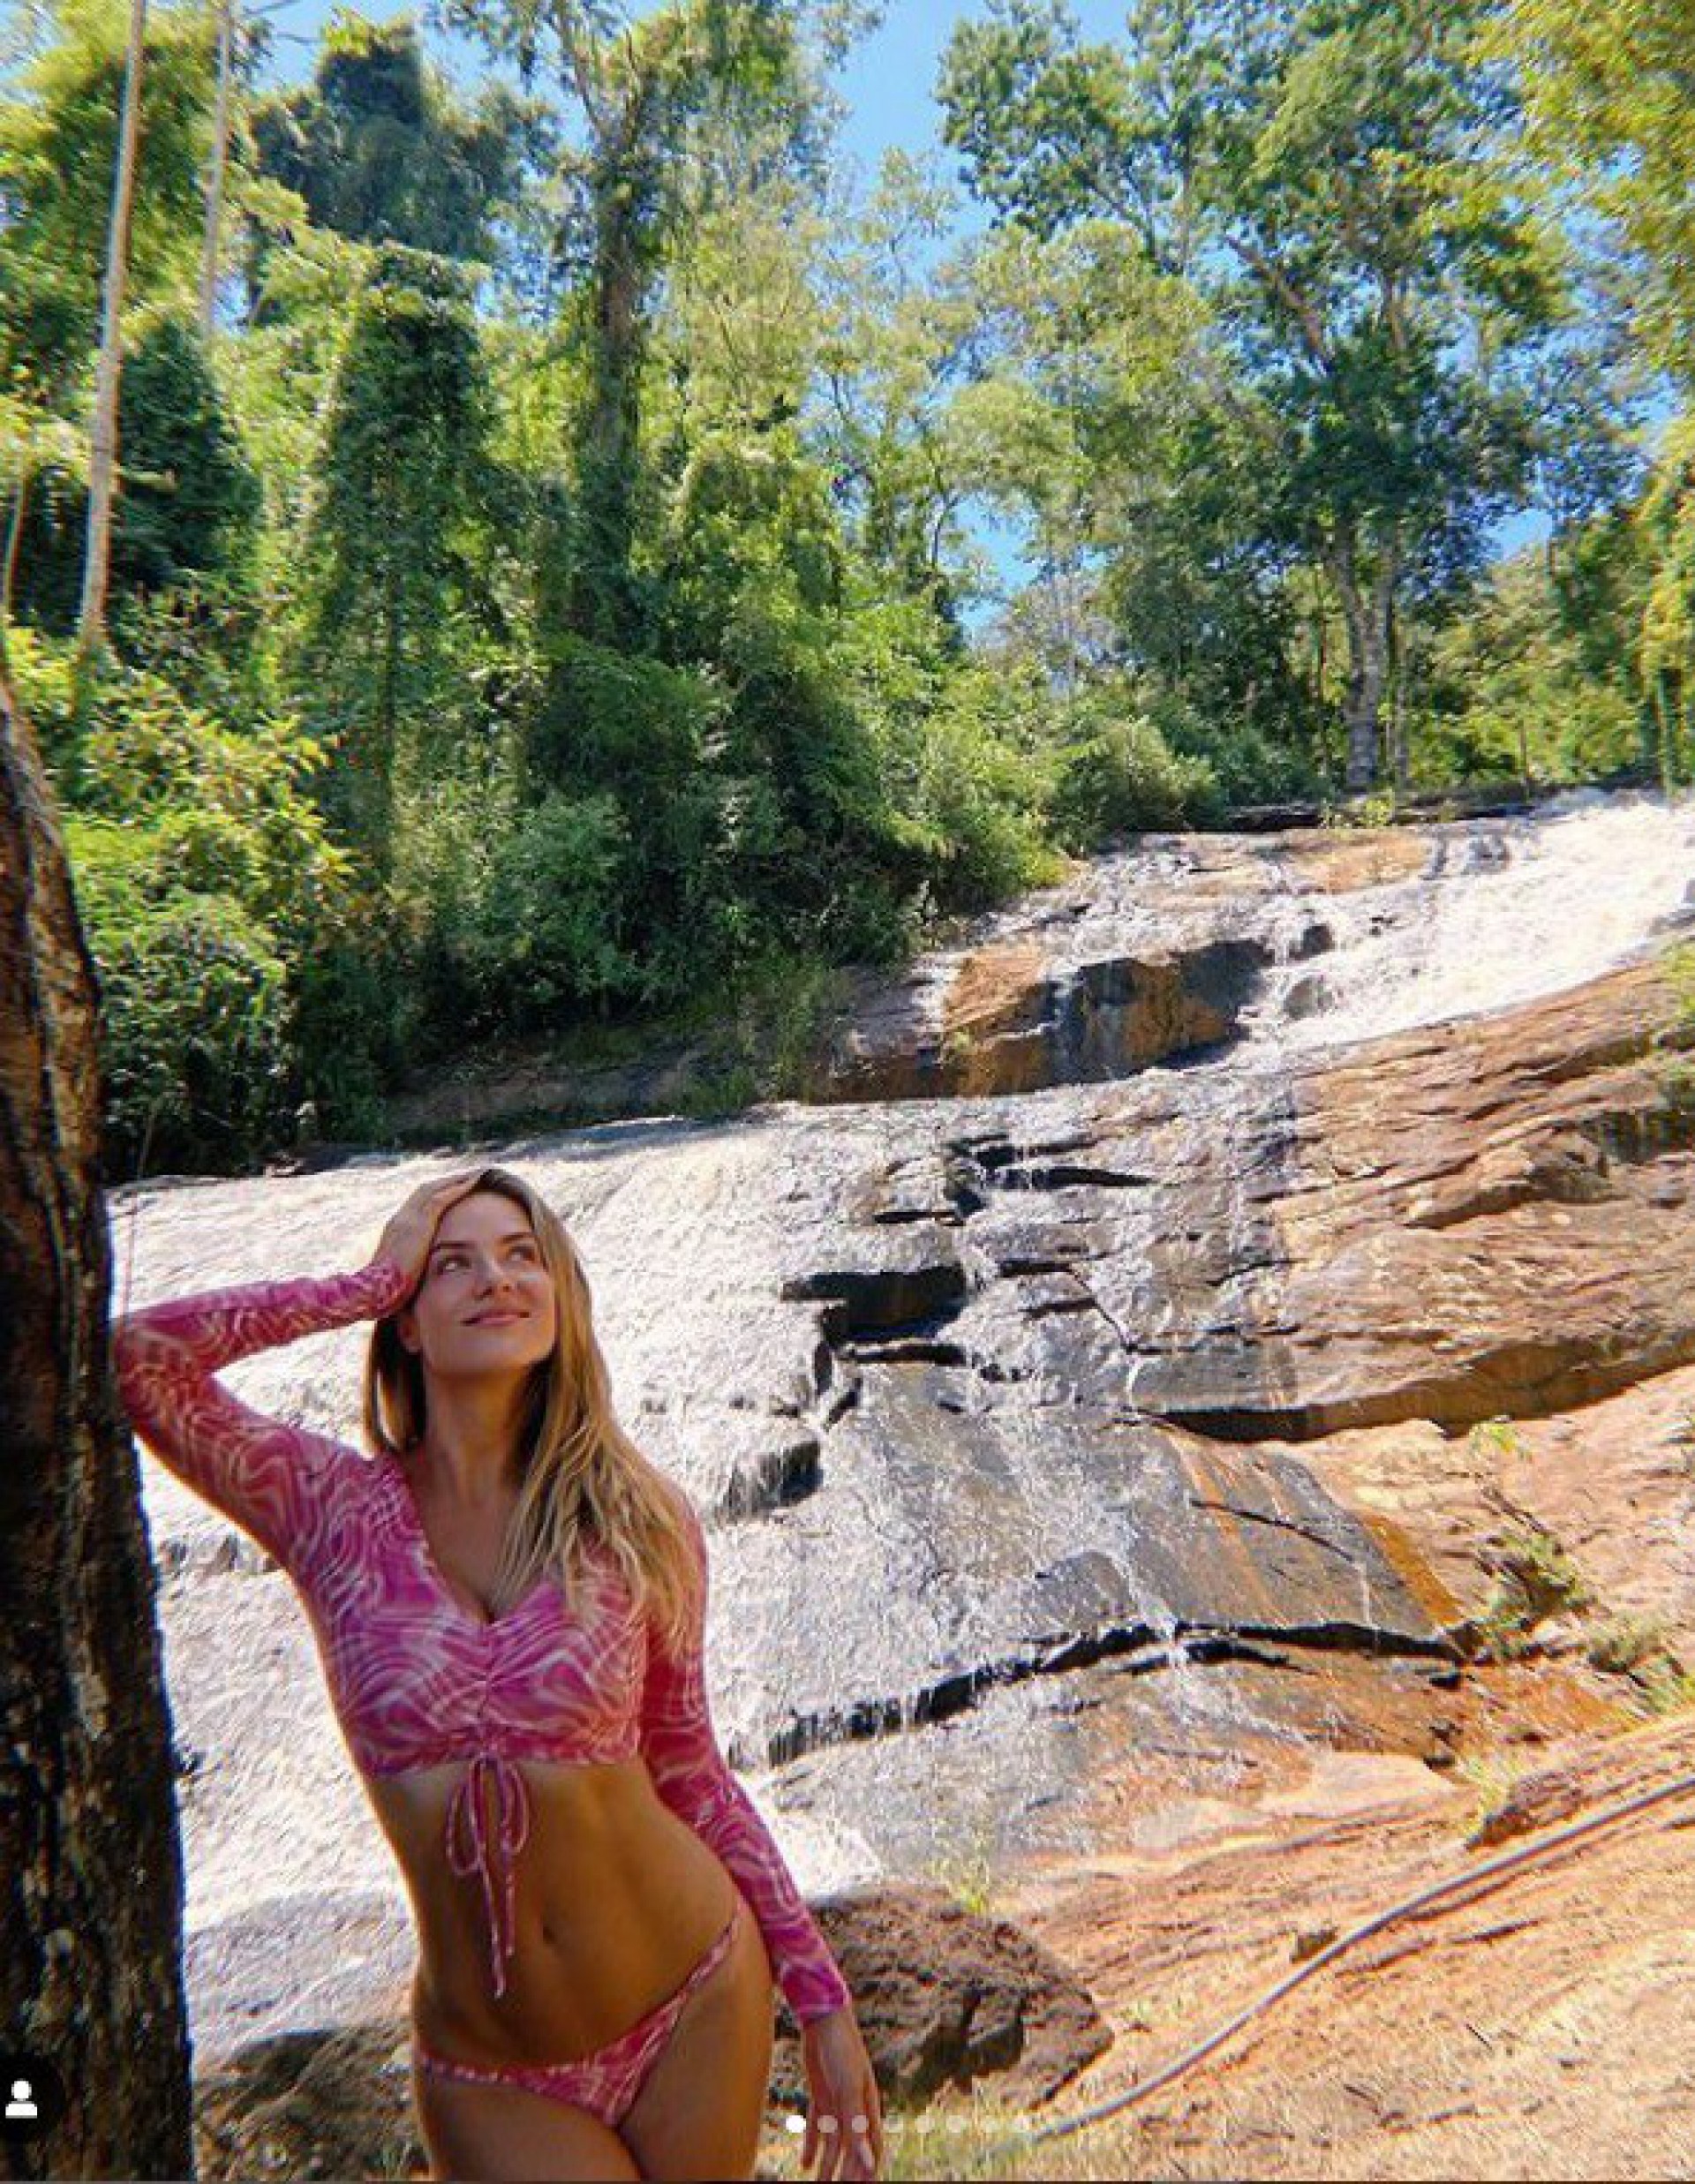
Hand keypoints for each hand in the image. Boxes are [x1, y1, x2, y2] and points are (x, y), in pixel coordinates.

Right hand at [369, 1174, 485, 1301]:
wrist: (374, 1290)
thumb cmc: (386, 1291)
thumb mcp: (399, 1274)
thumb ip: (408, 1268)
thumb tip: (417, 1277)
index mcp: (396, 1229)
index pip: (418, 1204)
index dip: (436, 1194)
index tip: (452, 1190)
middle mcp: (401, 1218)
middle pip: (427, 1190)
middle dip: (447, 1181)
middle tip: (468, 1175)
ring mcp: (409, 1218)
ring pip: (436, 1188)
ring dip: (456, 1179)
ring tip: (476, 1174)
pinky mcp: (420, 1222)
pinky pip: (442, 1196)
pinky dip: (458, 1186)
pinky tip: (474, 1181)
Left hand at [800, 2007, 882, 2180]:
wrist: (823, 2019)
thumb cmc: (842, 2050)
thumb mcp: (849, 2087)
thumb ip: (857, 2124)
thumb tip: (868, 2161)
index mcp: (867, 2108)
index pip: (871, 2149)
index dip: (867, 2171)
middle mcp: (854, 2107)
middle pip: (851, 2149)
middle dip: (845, 2173)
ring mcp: (837, 2101)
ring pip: (833, 2142)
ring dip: (826, 2165)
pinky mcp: (820, 2094)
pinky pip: (818, 2127)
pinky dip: (812, 2145)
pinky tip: (805, 2163)